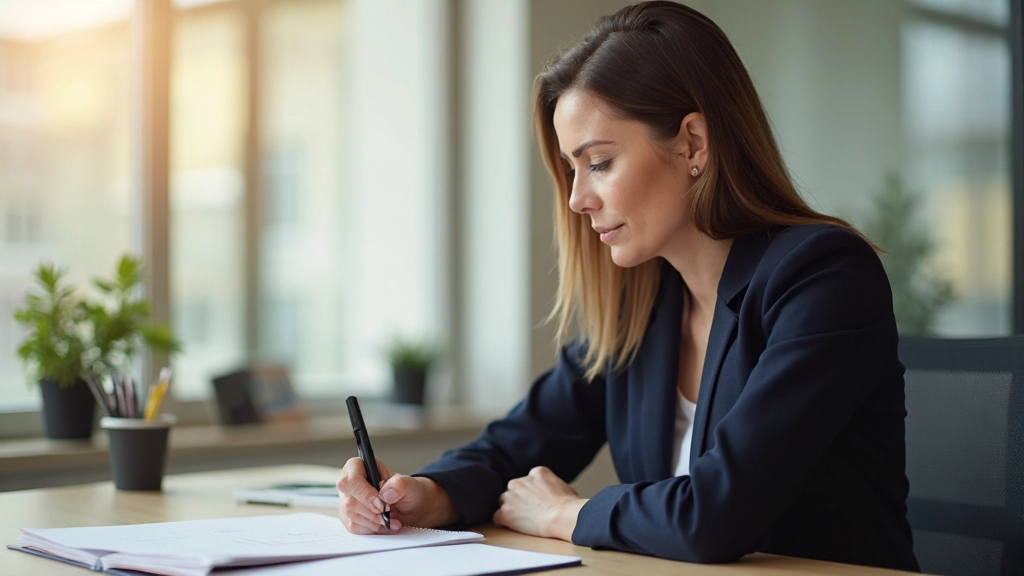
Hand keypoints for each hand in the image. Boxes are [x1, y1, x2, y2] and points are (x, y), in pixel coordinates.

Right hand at [336, 457, 459, 533]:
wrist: (411, 507)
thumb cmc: (408, 491)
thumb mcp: (411, 485)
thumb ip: (400, 484)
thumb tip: (385, 494)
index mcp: (360, 467)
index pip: (351, 480)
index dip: (364, 494)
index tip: (380, 505)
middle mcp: (350, 484)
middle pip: (350, 502)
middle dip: (372, 512)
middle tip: (389, 513)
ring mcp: (347, 501)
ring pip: (352, 516)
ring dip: (375, 521)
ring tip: (391, 519)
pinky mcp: (349, 518)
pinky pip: (355, 527)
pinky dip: (373, 528)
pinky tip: (384, 524)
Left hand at [493, 466, 587, 540]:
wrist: (561, 516)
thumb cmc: (568, 505)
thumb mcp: (561, 485)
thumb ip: (550, 484)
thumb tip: (551, 491)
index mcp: (536, 472)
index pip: (528, 480)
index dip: (530, 492)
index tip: (534, 501)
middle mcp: (520, 481)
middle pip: (513, 489)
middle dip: (519, 499)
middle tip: (528, 511)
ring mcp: (511, 496)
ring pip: (504, 501)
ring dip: (510, 509)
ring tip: (520, 519)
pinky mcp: (505, 512)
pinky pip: (497, 517)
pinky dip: (501, 522)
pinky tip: (507, 526)